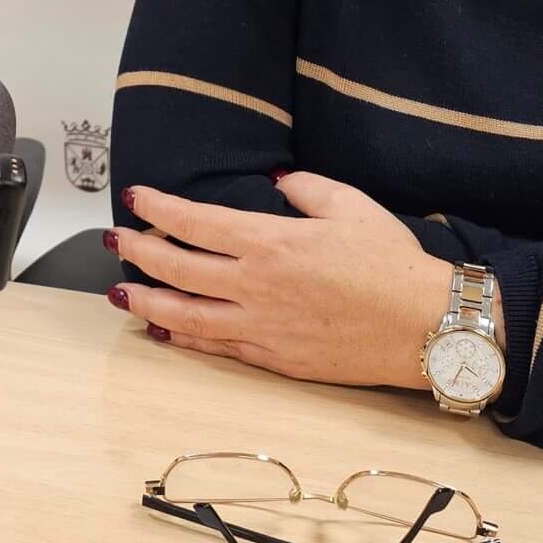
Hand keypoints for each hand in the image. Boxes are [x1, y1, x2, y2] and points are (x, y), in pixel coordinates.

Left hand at [111, 173, 455, 388]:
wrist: (426, 327)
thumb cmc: (392, 264)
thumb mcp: (349, 205)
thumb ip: (305, 188)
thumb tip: (277, 183)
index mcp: (271, 242)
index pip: (194, 223)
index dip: (157, 209)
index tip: (135, 198)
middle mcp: (256, 286)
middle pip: (177, 269)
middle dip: (138, 253)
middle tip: (115, 241)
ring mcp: (262, 327)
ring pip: (185, 317)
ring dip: (146, 304)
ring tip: (119, 295)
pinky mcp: (275, 358)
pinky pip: (217, 347)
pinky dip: (185, 338)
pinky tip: (166, 332)